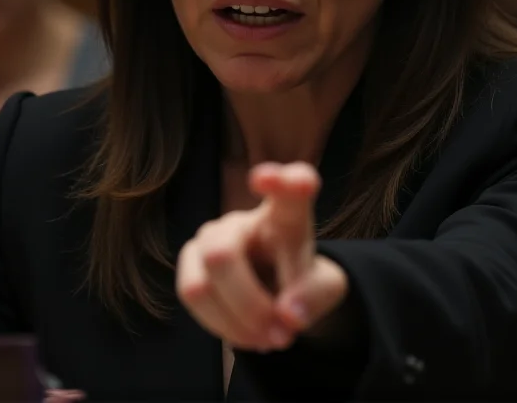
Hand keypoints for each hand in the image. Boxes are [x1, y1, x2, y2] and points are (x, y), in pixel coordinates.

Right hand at [176, 162, 348, 351]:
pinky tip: (247, 334)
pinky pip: (191, 295)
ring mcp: (211, 236)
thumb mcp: (326, 289)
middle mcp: (243, 219)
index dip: (280, 181)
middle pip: (222, 252)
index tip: (266, 177)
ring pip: (202, 283)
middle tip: (283, 335)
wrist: (280, 294)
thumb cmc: (302, 280)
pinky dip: (223, 327)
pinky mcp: (190, 260)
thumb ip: (314, 297)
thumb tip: (287, 316)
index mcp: (288, 213)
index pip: (289, 187)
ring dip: (237, 324)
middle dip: (250, 306)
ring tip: (269, 338)